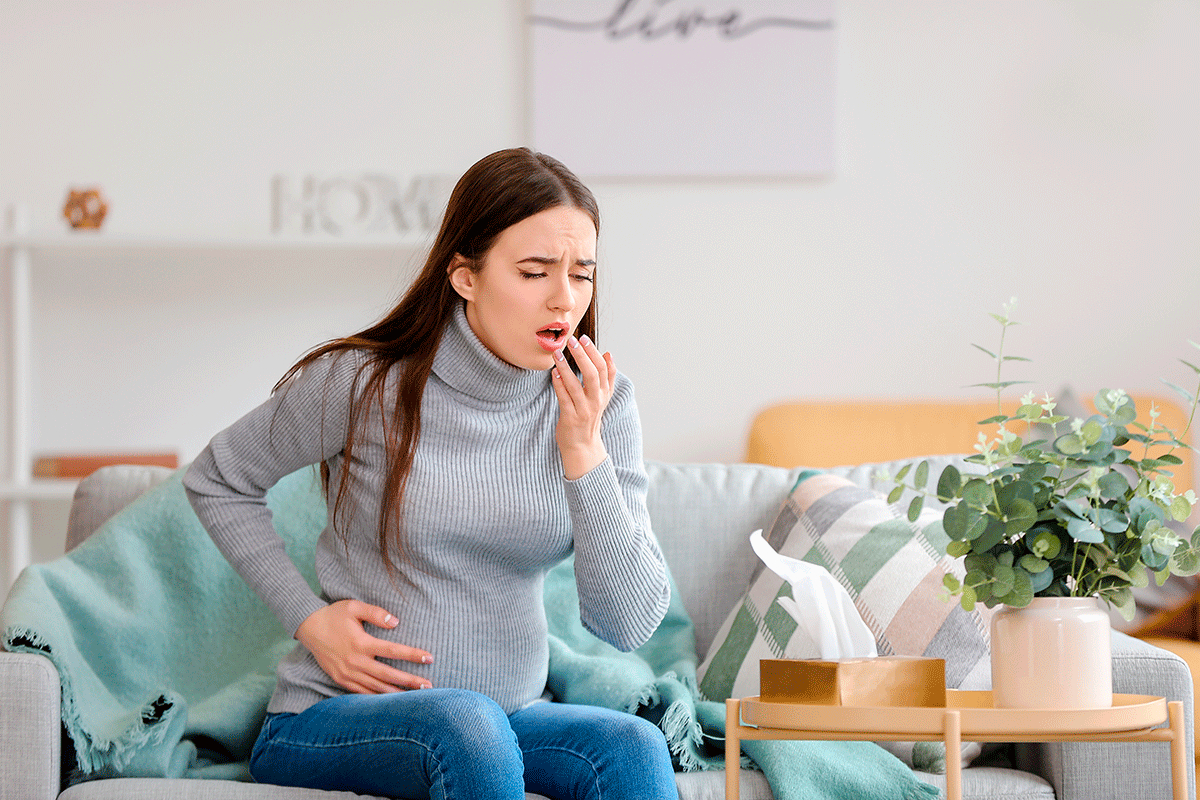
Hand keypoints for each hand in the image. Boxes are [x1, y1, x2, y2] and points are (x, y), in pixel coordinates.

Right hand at [294, 600, 432, 693]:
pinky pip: (362, 693)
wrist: (308, 628)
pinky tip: (391, 701)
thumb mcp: (354, 607)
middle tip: (429, 686)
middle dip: (410, 681)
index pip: (393, 651)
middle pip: (388, 675)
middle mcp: (355, 661)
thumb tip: (396, 622)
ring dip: (396, 693)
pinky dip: (377, 698)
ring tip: (415, 698)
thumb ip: (376, 613)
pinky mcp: (341, 680)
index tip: (429, 658)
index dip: (412, 655)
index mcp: (361, 643)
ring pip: (376, 687)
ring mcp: (347, 673)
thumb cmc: (334, 615)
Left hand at [551, 334, 615, 479]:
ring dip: (566, 367)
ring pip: (576, 385)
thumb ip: (607, 376)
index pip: (603, 369)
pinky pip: (564, 398)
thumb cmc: (589, 417)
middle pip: (592, 374)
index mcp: (604, 393)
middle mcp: (596, 401)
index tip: (584, 339)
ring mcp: (584, 410)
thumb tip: (608, 353)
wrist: (582, 445)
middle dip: (582, 355)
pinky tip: (554, 373)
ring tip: (557, 354)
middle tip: (572, 341)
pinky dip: (559, 384)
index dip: (594, 352)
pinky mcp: (570, 418)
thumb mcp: (602, 397)